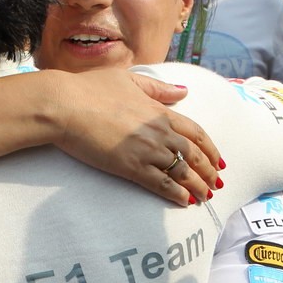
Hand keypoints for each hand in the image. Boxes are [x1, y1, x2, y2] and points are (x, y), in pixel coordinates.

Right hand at [50, 69, 223, 205]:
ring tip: (205, 197)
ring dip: (198, 186)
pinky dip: (176, 194)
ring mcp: (146, 150)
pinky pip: (161, 184)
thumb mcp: (128, 80)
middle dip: (208, 171)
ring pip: (182, 172)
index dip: (210, 148)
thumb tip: (183, 91)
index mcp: (159, 111)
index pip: (196, 132)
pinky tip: (185, 202)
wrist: (64, 105)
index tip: (217, 160)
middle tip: (216, 184)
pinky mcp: (130, 167)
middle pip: (194, 155)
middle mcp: (158, 131)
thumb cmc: (89, 89)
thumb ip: (158, 88)